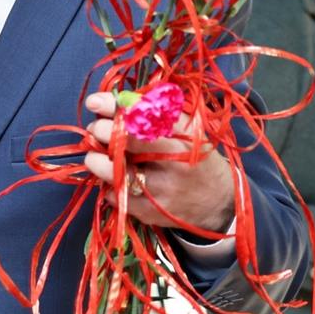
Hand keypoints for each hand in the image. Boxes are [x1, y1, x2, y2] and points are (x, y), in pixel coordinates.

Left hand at [83, 93, 234, 232]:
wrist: (219, 202)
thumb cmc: (196, 157)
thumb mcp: (188, 130)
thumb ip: (157, 113)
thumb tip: (116, 100)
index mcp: (184, 138)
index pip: (144, 117)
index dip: (114, 108)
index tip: (95, 101)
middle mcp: (173, 164)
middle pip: (126, 144)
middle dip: (102, 132)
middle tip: (95, 128)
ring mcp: (161, 191)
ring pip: (114, 173)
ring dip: (97, 161)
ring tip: (97, 154)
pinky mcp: (149, 213)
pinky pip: (115, 196)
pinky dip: (108, 184)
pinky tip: (114, 177)